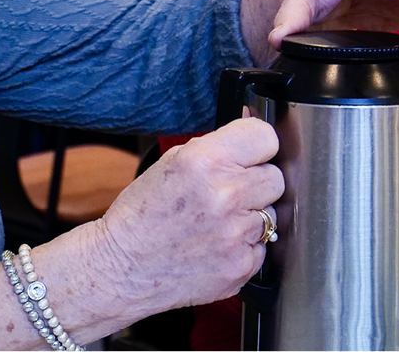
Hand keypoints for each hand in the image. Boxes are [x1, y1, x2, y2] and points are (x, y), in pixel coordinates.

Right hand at [94, 117, 283, 311]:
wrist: (122, 268)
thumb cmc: (142, 215)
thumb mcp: (173, 162)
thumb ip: (217, 146)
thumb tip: (252, 130)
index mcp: (207, 161)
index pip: (266, 137)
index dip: (257, 145)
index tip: (251, 153)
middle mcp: (226, 196)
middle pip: (276, 176)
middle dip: (256, 182)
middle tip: (227, 192)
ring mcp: (237, 234)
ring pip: (273, 212)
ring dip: (252, 215)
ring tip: (218, 221)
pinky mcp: (242, 265)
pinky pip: (263, 245)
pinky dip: (245, 245)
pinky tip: (217, 244)